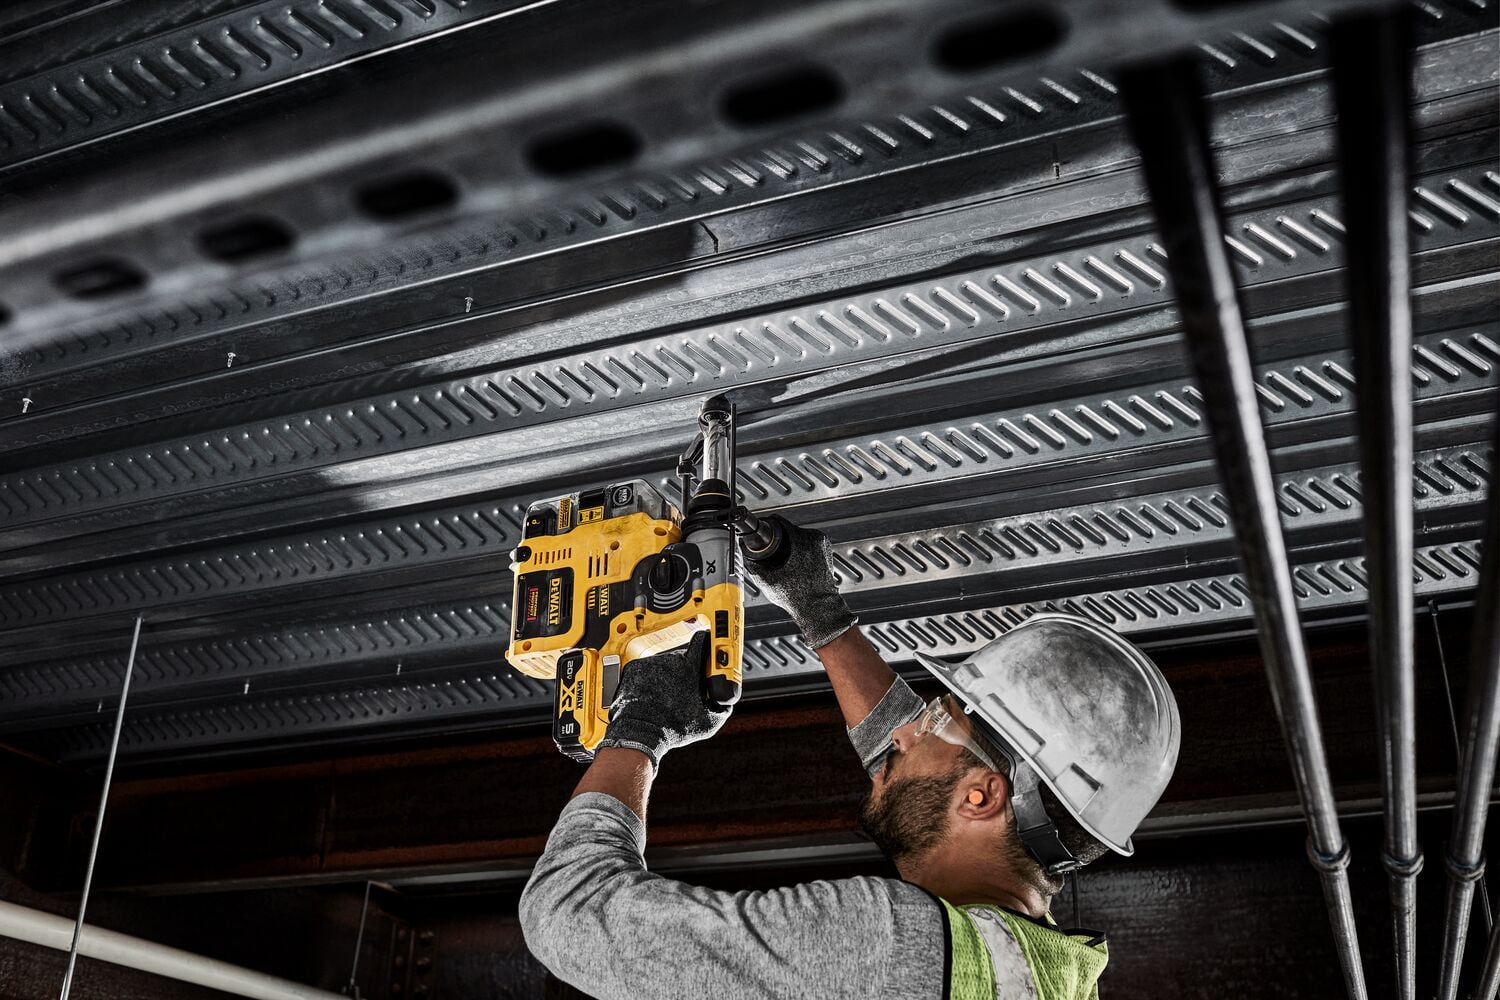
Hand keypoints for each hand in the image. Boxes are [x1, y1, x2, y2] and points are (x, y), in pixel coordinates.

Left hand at [597, 632, 729, 770]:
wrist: (641, 732)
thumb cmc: (673, 728)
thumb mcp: (709, 722)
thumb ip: (723, 706)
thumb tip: (726, 701)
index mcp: (691, 667)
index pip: (703, 640)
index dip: (707, 642)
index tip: (708, 645)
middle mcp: (671, 660)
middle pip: (682, 658)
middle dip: (684, 671)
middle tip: (683, 690)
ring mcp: (651, 662)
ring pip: (663, 666)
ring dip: (665, 677)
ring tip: (663, 699)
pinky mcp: (634, 668)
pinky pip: (646, 670)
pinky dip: (647, 681)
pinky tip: (650, 697)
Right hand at [741, 515, 856, 648]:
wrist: (818, 608)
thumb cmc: (799, 597)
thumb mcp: (768, 581)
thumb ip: (753, 565)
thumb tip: (746, 554)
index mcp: (802, 541)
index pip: (780, 522)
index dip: (768, 525)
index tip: (762, 530)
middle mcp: (815, 539)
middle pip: (789, 528)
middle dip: (778, 537)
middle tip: (770, 550)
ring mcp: (823, 544)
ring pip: (799, 535)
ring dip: (789, 542)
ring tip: (782, 557)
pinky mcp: (826, 551)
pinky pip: (808, 543)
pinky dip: (799, 548)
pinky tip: (793, 561)